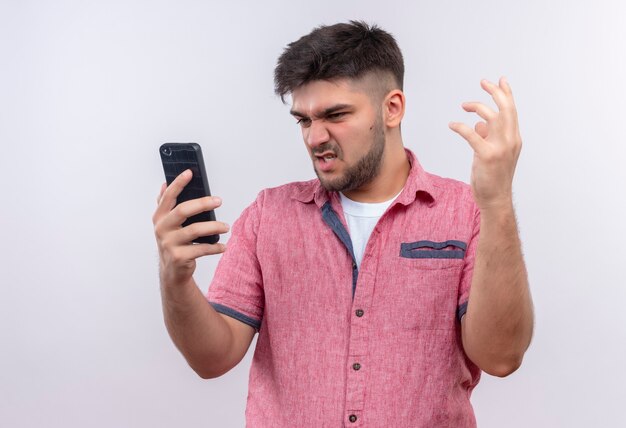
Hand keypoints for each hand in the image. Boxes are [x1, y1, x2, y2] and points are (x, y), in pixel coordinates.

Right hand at [152, 169, 228, 287]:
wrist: (172, 270)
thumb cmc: (174, 242)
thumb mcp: (167, 223)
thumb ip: (165, 205)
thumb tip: (165, 183)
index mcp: (160, 217)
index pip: (168, 197)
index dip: (178, 183)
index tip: (189, 172)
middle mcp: (162, 229)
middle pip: (182, 210)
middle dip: (202, 203)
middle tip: (219, 201)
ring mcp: (169, 244)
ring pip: (194, 230)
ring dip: (214, 227)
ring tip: (226, 227)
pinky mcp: (179, 257)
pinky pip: (201, 249)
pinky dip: (215, 247)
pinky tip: (223, 246)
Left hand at [448, 77, 521, 210]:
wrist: (495, 199)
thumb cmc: (493, 177)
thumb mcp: (493, 153)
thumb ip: (488, 137)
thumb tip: (478, 124)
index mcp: (514, 139)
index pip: (512, 111)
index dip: (506, 94)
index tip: (500, 80)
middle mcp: (511, 141)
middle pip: (505, 109)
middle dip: (495, 92)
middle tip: (483, 83)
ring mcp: (500, 148)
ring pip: (491, 117)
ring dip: (476, 106)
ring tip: (464, 105)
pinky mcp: (487, 156)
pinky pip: (473, 134)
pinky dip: (461, 127)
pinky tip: (452, 124)